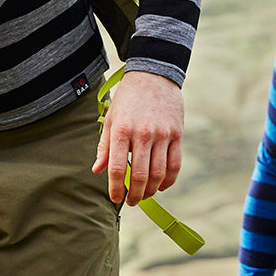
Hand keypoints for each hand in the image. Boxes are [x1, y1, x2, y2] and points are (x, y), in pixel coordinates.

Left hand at [92, 70, 182, 205]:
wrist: (154, 73)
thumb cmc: (129, 97)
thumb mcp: (112, 117)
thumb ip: (105, 145)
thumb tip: (97, 169)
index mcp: (122, 130)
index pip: (118, 168)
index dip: (116, 189)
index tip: (116, 198)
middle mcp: (142, 134)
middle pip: (141, 176)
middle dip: (136, 195)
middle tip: (132, 201)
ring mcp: (162, 134)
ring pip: (159, 174)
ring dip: (152, 191)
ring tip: (146, 195)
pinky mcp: (177, 133)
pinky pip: (175, 164)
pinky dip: (169, 180)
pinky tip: (162, 185)